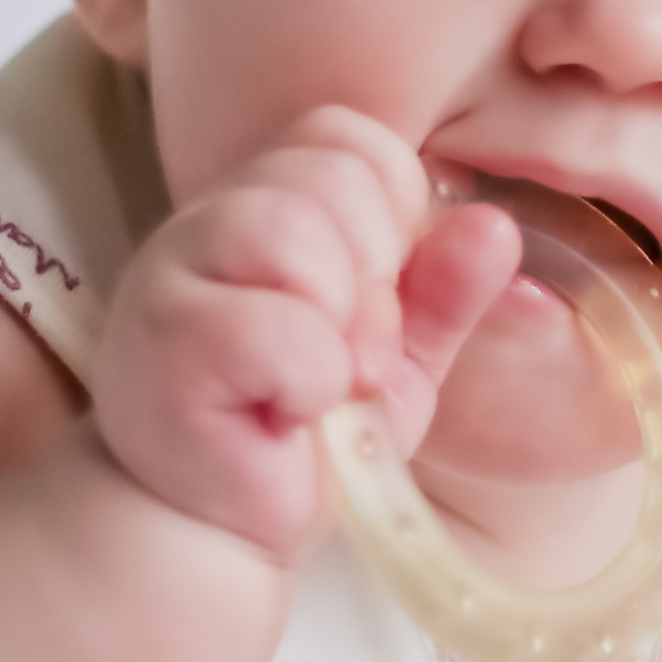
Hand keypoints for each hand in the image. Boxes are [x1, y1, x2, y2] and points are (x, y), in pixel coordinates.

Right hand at [90, 108, 520, 560]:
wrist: (213, 525)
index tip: (382, 297)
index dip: (393, 213)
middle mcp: (211, 215)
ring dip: (340, 325)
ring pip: (291, 231)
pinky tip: (285, 413)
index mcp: (268, 199)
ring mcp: (174, 268)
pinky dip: (310, 381)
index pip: (349, 136)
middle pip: (331, 174)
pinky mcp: (165, 338)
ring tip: (322, 387)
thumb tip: (496, 224)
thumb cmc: (302, 430)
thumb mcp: (396, 355)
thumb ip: (444, 289)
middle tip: (356, 360)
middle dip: (377, 275)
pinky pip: (275, 328)